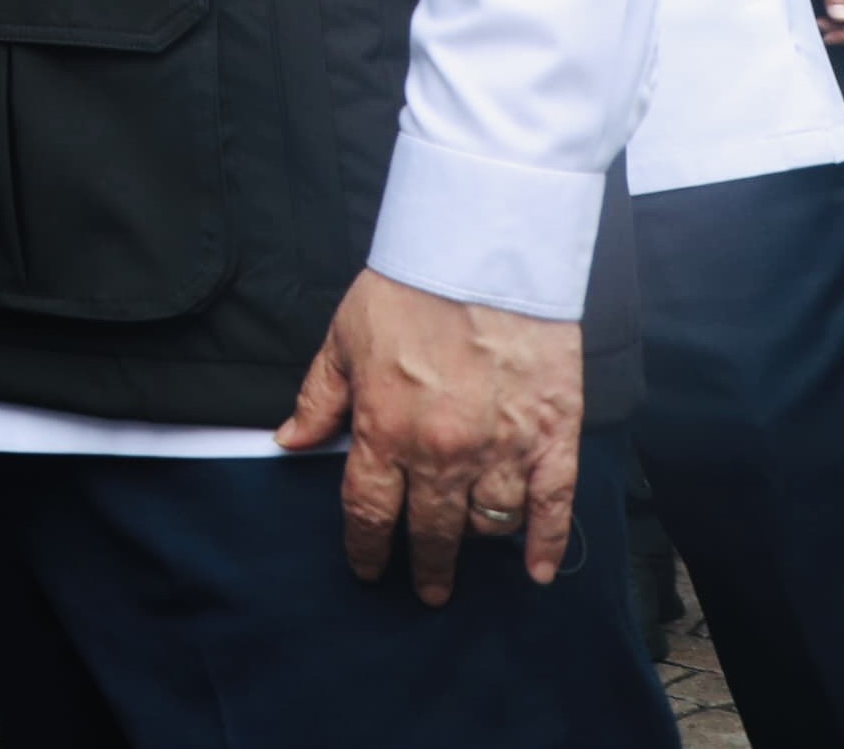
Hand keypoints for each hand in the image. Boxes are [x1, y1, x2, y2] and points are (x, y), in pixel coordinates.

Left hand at [273, 269, 583, 604]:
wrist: (484, 255)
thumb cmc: (408, 291)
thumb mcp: (343, 339)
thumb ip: (319, 398)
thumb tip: (291, 441)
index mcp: (385, 431)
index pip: (369, 512)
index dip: (366, 548)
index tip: (367, 569)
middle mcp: (442, 452)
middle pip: (430, 531)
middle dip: (424, 565)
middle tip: (424, 588)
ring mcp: (501, 448)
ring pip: (488, 523)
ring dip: (475, 544)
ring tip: (468, 552)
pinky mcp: (552, 436)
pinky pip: (552, 506)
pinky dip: (547, 544)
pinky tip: (538, 571)